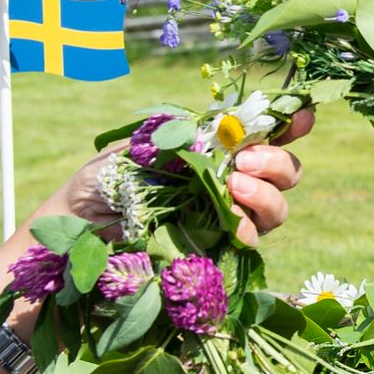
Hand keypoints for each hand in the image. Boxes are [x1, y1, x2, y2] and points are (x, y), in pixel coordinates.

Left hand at [47, 109, 315, 246]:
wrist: (72, 231)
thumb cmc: (102, 181)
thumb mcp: (144, 145)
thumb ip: (191, 136)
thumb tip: (232, 128)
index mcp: (217, 151)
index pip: (268, 134)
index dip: (292, 124)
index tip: (300, 118)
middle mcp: (230, 184)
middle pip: (286, 173)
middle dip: (277, 162)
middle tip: (244, 159)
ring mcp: (226, 221)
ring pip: (277, 209)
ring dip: (265, 194)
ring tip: (234, 186)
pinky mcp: (216, 256)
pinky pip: (251, 243)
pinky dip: (248, 230)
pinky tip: (232, 224)